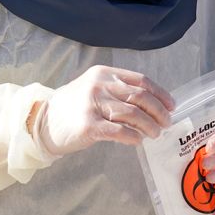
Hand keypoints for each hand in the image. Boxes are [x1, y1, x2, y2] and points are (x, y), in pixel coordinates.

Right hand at [31, 65, 174, 155]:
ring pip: (132, 114)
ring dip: (149, 126)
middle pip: (140, 96)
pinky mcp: (88, 125)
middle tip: (166, 123)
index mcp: (103, 73)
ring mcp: (92, 104)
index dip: (159, 93)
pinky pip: (119, 131)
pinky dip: (133, 136)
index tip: (171, 106)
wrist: (43, 122)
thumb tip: (151, 105)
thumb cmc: (72, 107)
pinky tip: (138, 141)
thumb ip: (117, 91)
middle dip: (158, 111)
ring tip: (154, 134)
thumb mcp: (93, 88)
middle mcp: (99, 85)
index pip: (140, 80)